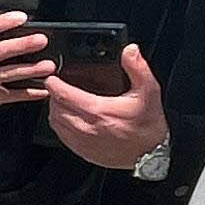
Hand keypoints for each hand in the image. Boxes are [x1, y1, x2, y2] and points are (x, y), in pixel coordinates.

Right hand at [0, 9, 52, 115]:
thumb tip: (31, 29)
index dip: (2, 22)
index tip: (23, 17)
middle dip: (21, 45)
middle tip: (42, 40)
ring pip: (7, 73)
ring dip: (30, 69)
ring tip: (49, 66)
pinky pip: (12, 95)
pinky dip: (30, 93)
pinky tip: (44, 90)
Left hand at [45, 40, 168, 169]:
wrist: (151, 153)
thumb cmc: (148, 124)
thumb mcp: (149, 91)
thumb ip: (138, 68)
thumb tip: (130, 50)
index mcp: (100, 111)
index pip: (64, 96)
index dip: (54, 84)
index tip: (52, 78)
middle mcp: (87, 128)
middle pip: (56, 109)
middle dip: (54, 96)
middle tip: (58, 88)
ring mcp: (83, 142)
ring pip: (56, 123)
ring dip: (55, 111)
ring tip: (61, 101)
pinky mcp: (83, 151)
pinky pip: (62, 137)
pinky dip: (60, 125)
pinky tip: (67, 118)